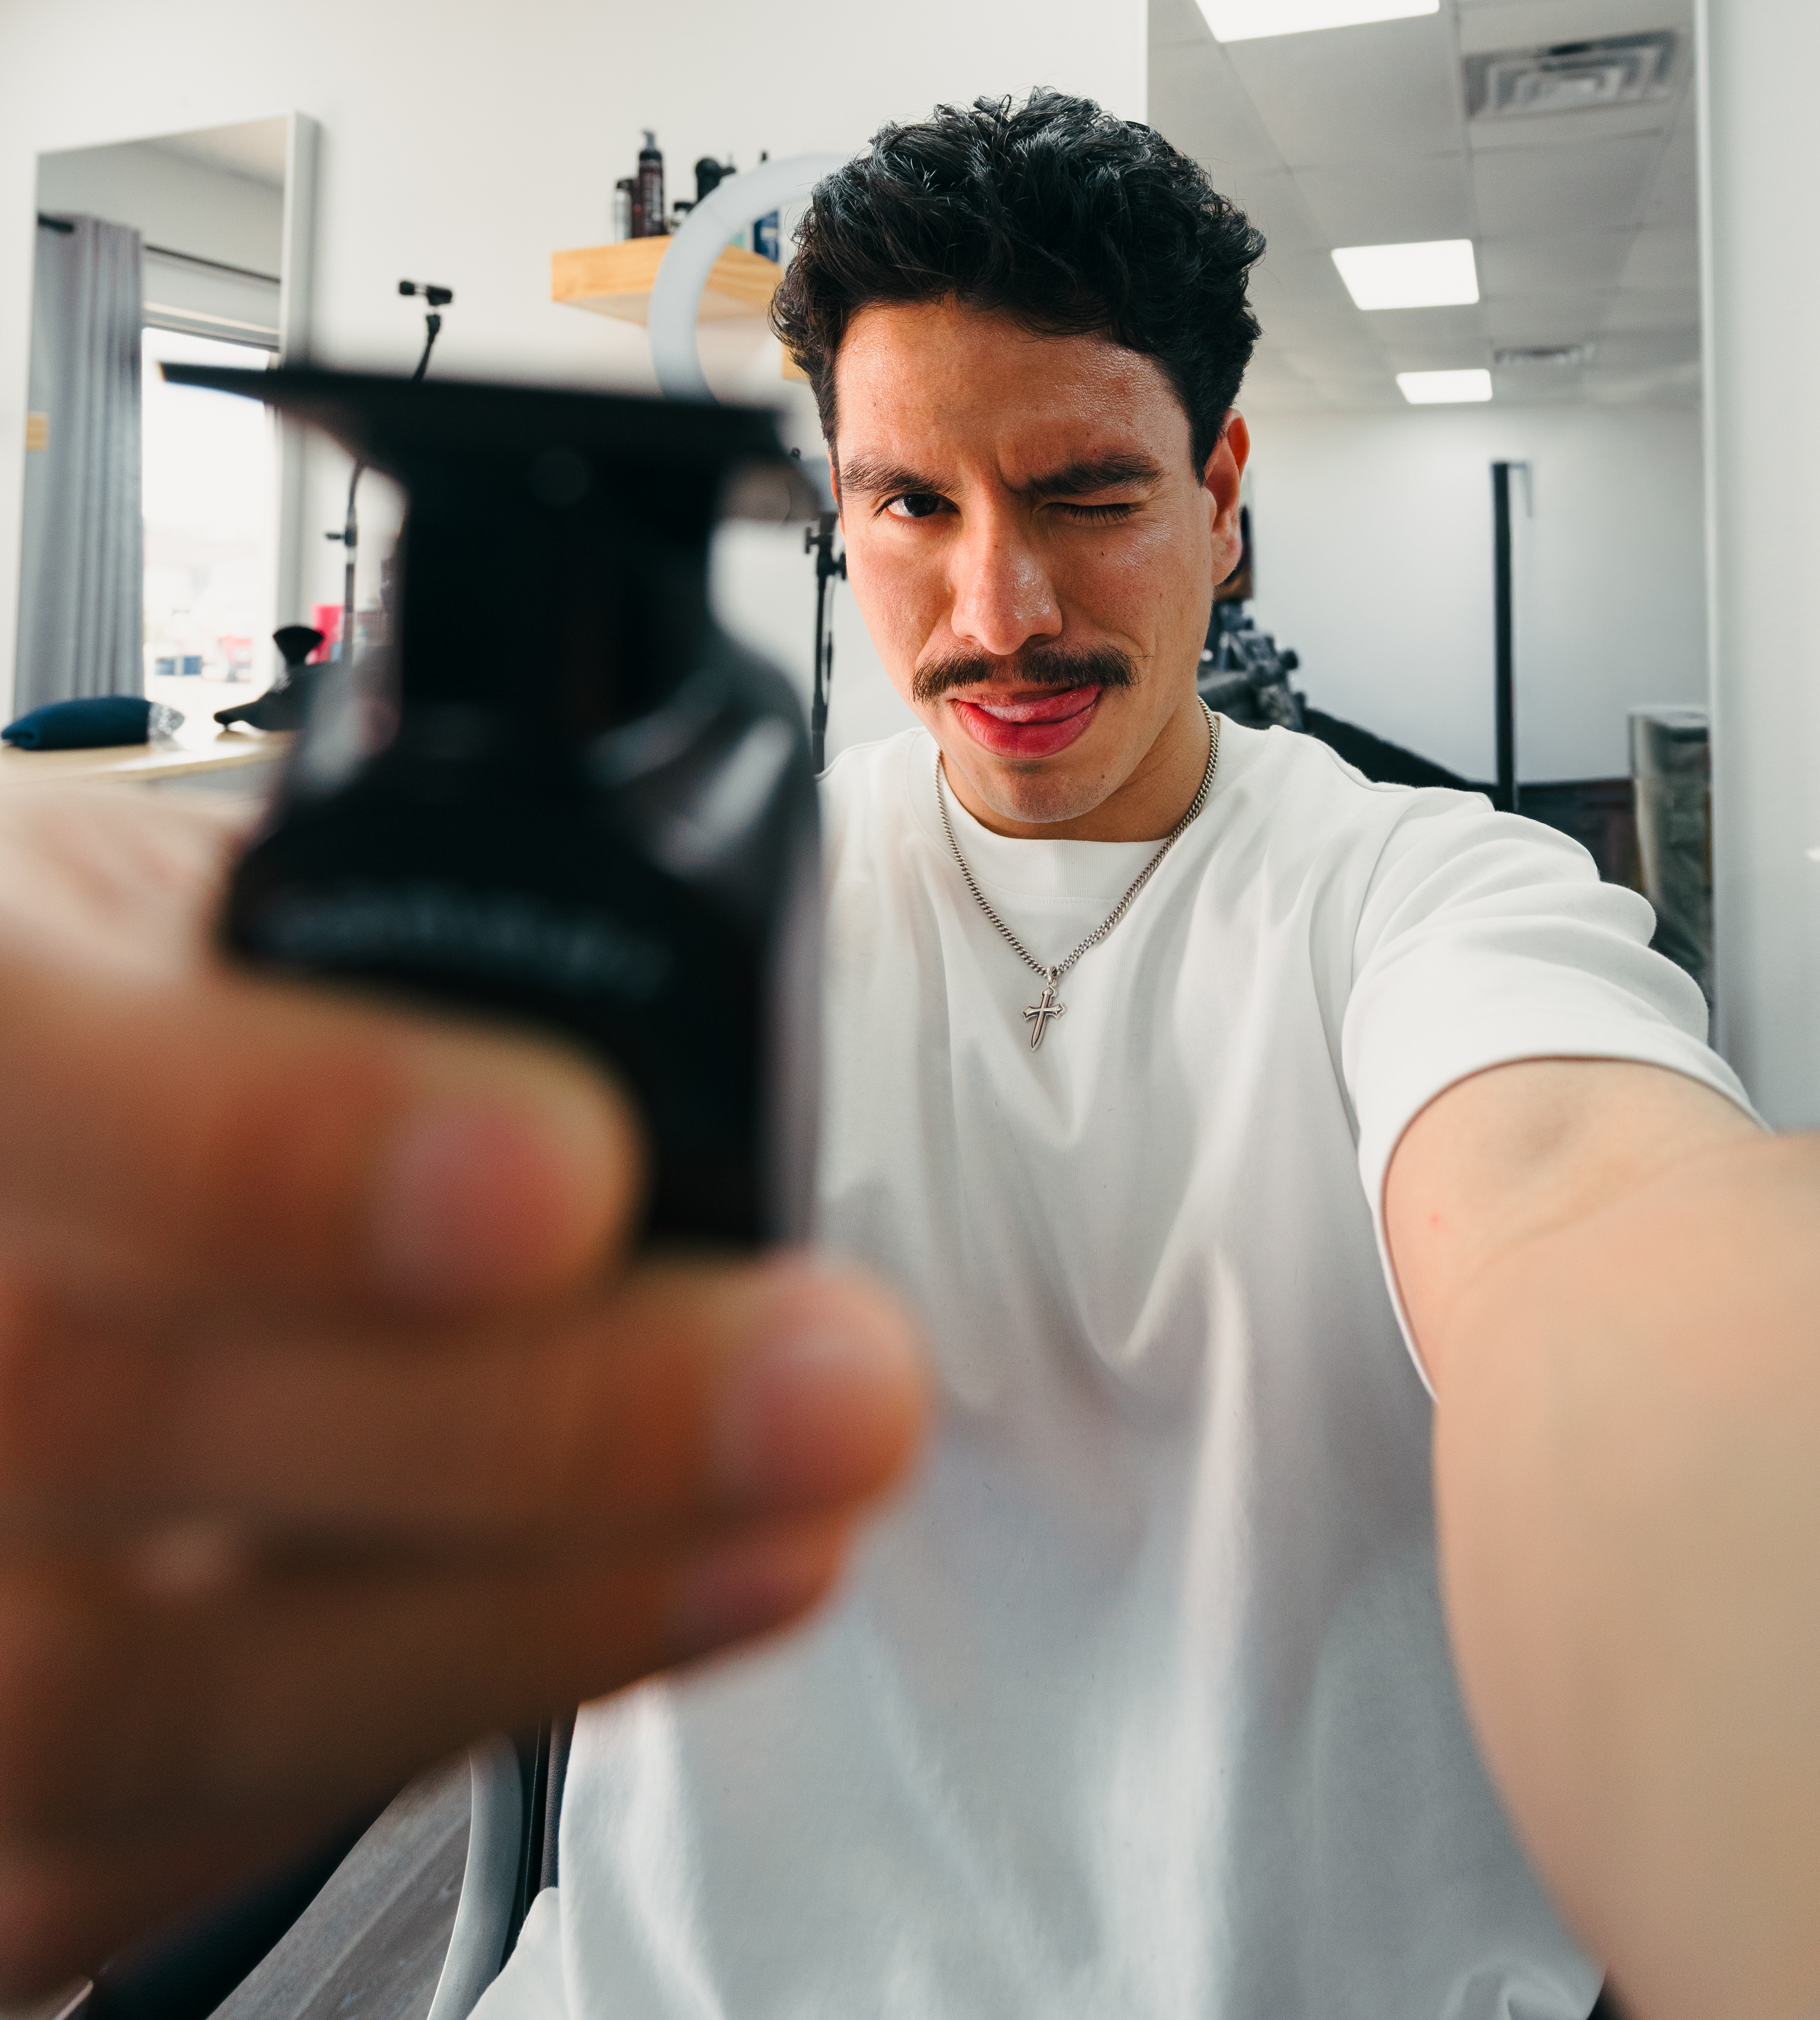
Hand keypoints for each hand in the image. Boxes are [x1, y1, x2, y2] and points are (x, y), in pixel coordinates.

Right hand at [0, 785, 928, 1993]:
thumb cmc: (93, 1015)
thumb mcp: (180, 894)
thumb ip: (366, 946)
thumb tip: (677, 1021)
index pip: (19, 1068)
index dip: (272, 1146)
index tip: (567, 1175)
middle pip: (80, 1411)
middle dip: (518, 1422)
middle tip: (825, 1385)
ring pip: (121, 1691)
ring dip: (526, 1615)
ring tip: (797, 1510)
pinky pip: (144, 1839)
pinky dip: (439, 1724)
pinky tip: (653, 1609)